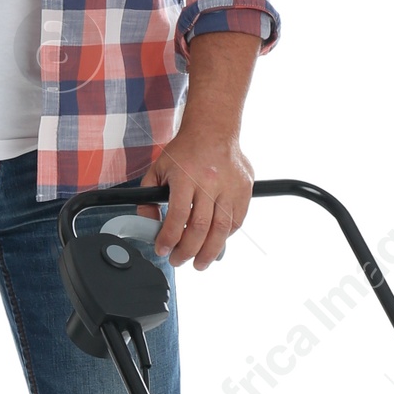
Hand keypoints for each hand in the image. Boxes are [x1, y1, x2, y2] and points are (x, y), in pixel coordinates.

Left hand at [142, 124, 252, 270]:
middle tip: (179, 261)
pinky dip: (226, 236)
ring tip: (200, 263)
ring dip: (210, 252)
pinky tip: (215, 242)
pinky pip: (237, 221)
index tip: (162, 250)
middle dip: (188, 251)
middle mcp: (209, 182)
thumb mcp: (157, 169)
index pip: (177, 217)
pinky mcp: (244, 189)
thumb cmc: (185, 151)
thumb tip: (148, 224)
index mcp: (185, 176)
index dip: (169, 239)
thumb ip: (148, 197)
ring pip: (222, 229)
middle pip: (200, 228)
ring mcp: (230, 186)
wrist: (213, 130)